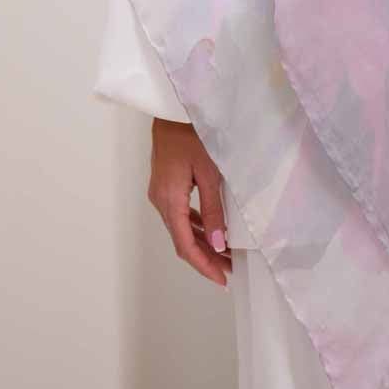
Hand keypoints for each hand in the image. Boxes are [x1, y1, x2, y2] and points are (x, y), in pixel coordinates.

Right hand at [147, 119, 232, 287]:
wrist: (172, 109)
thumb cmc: (191, 134)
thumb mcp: (209, 172)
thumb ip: (214, 209)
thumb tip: (220, 243)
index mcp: (169, 200)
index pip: (185, 245)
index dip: (203, 265)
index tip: (221, 279)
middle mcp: (160, 201)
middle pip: (182, 239)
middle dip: (205, 257)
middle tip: (228, 270)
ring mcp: (160, 193)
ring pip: (180, 228)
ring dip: (201, 243)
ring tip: (224, 254)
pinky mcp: (165, 185)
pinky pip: (179, 214)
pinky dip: (195, 226)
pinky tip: (210, 230)